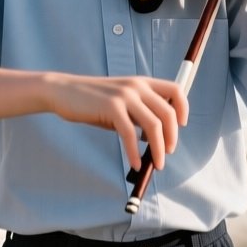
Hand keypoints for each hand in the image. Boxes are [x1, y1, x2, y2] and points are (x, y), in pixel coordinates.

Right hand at [44, 73, 188, 170]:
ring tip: (157, 163)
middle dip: (172, 137)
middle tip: (168, 152)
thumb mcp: (120, 103)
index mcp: (142, 82)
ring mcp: (125, 96)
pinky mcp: (111, 108)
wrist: (64, 91)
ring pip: (153, 126)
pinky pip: (130, 135)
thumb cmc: (93, 101)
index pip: (175, 90)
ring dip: (159, 148)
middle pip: (168, 113)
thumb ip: (138, 116)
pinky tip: (135, 164)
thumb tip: (154, 140)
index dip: (183, 108)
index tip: (182, 125)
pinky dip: (134, 153)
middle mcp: (137, 86)